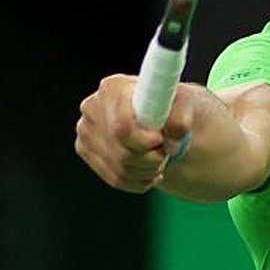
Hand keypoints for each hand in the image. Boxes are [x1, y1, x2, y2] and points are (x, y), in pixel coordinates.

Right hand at [74, 74, 192, 192]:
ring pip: (120, 168)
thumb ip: (180, 119)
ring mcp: (85, 131)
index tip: (160, 141)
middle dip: (151, 159)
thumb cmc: (169, 105)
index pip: (122, 127)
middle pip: (122, 152)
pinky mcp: (85, 150)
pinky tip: (151, 170)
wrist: (157, 115)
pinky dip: (138, 181)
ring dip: (147, 171)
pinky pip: (115, 178)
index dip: (144, 141)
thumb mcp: (184, 103)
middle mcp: (92, 107)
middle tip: (165, 152)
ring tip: (160, 159)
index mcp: (113, 88)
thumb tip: (170, 143)